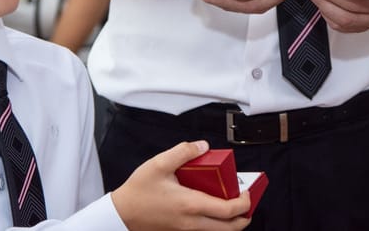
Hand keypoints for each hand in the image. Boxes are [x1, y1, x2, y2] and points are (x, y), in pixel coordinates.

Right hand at [111, 141, 250, 230]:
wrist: (120, 214)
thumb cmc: (138, 192)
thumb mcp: (159, 164)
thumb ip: (183, 152)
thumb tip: (203, 146)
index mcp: (190, 205)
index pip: (228, 211)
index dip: (244, 203)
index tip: (247, 193)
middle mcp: (191, 222)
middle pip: (229, 229)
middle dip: (244, 218)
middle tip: (247, 203)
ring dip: (231, 223)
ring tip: (234, 207)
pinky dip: (217, 226)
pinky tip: (213, 211)